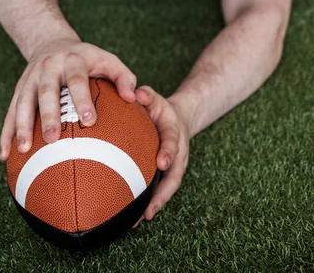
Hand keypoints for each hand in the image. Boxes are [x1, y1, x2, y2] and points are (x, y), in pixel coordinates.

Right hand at [0, 37, 136, 160]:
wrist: (51, 41)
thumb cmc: (87, 59)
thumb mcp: (107, 59)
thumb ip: (123, 77)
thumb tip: (132, 99)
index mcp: (73, 60)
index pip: (77, 79)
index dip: (82, 99)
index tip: (90, 121)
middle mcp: (48, 67)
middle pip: (46, 91)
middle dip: (48, 114)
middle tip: (52, 139)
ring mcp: (30, 77)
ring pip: (23, 101)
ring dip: (22, 125)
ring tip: (23, 149)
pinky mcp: (19, 88)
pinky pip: (10, 111)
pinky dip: (6, 133)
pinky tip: (5, 154)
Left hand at [133, 86, 189, 225]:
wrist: (176, 118)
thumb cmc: (160, 108)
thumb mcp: (155, 97)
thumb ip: (147, 95)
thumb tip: (137, 93)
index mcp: (175, 133)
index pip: (173, 142)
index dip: (168, 152)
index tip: (162, 162)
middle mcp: (178, 154)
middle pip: (173, 177)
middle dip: (162, 194)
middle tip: (148, 208)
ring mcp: (174, 167)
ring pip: (167, 189)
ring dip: (155, 205)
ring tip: (138, 220)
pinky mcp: (166, 174)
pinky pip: (159, 190)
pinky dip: (150, 204)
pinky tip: (135, 217)